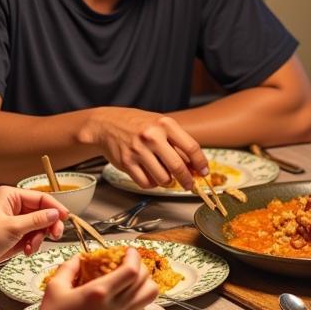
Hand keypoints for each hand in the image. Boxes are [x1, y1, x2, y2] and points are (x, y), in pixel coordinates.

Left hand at [0, 186, 65, 281]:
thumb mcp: (13, 227)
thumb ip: (37, 220)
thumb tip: (57, 214)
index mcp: (11, 196)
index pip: (41, 197)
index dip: (55, 207)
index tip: (66, 218)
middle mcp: (14, 206)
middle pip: (43, 212)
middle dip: (47, 226)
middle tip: (54, 236)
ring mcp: (15, 221)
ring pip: (39, 226)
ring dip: (39, 238)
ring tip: (31, 248)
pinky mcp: (14, 234)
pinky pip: (32, 236)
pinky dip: (33, 244)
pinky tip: (27, 252)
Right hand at [34, 248, 158, 309]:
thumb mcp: (54, 289)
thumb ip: (68, 269)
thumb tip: (79, 258)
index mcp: (100, 292)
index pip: (132, 270)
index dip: (135, 257)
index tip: (129, 251)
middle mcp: (115, 307)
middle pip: (145, 282)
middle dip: (142, 268)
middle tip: (132, 264)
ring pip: (148, 299)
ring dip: (145, 285)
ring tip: (134, 282)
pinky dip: (139, 304)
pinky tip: (128, 301)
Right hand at [85, 107, 206, 188]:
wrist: (106, 124)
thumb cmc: (138, 125)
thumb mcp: (160, 125)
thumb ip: (177, 142)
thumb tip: (194, 166)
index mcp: (165, 124)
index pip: (191, 147)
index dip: (200, 163)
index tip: (204, 172)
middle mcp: (152, 136)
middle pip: (178, 166)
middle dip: (187, 180)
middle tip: (190, 184)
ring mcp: (138, 150)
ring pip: (163, 179)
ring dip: (168, 182)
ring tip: (166, 177)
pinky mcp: (126, 163)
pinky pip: (146, 183)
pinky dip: (152, 184)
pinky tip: (151, 176)